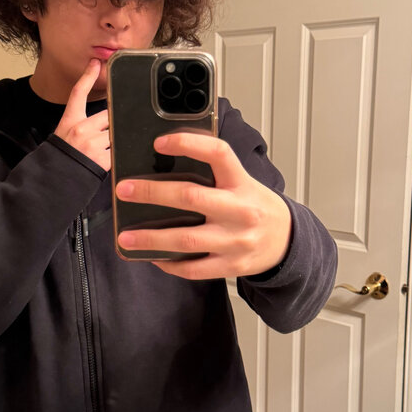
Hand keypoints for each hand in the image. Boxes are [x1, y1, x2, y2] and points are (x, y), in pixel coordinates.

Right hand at [54, 59, 109, 170]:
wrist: (56, 180)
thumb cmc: (61, 158)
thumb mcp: (63, 135)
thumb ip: (82, 126)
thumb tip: (104, 120)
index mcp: (70, 121)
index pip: (78, 93)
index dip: (87, 76)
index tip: (95, 64)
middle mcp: (81, 129)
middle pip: (108, 115)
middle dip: (110, 124)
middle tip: (103, 136)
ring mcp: (92, 143)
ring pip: (115, 133)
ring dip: (114, 141)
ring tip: (102, 152)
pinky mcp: (103, 158)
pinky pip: (118, 149)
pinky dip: (117, 154)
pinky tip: (107, 160)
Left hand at [115, 132, 291, 279]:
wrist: (288, 242)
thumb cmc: (257, 207)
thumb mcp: (244, 182)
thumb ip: (214, 174)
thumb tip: (165, 163)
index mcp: (242, 183)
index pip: (218, 154)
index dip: (188, 143)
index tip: (158, 142)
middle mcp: (240, 210)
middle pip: (191, 198)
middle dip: (152, 193)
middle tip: (123, 189)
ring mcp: (236, 241)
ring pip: (186, 240)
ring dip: (151, 239)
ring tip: (125, 237)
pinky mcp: (231, 266)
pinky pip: (193, 268)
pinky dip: (169, 263)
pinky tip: (153, 257)